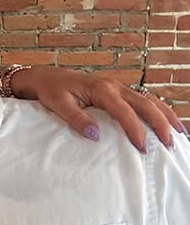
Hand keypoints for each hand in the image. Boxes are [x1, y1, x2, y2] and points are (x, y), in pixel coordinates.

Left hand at [10, 66, 185, 150]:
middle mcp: (115, 86)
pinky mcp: (120, 92)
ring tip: (180, 135)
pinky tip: (170, 123)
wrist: (48, 77)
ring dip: (166, 116)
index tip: (143, 147)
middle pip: (146, 104)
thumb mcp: (59, 105)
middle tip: (169, 144)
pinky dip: (160, 111)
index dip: (136, 129)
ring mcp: (120, 87)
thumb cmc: (52, 91)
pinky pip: (145, 100)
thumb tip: (95, 135)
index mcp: (102, 89)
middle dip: (160, 124)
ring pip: (150, 100)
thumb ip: (77, 119)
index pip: (124, 111)